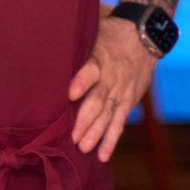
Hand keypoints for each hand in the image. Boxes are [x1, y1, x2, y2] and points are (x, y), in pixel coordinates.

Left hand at [67, 17, 157, 161]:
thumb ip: (76, 48)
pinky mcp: (127, 102)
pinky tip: (103, 155)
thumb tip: (44, 51)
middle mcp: (111, 79)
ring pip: (107, 116)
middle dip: (85, 120)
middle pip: (98, 101)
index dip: (82, 82)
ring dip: (95, 134)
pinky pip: (119, 123)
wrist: (145, 38)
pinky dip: (112, 140)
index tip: (70, 94)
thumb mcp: (94, 34)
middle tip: (71, 137)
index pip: (91, 71)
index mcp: (100, 59)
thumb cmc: (111, 36)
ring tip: (83, 148)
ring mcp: (120, 93)